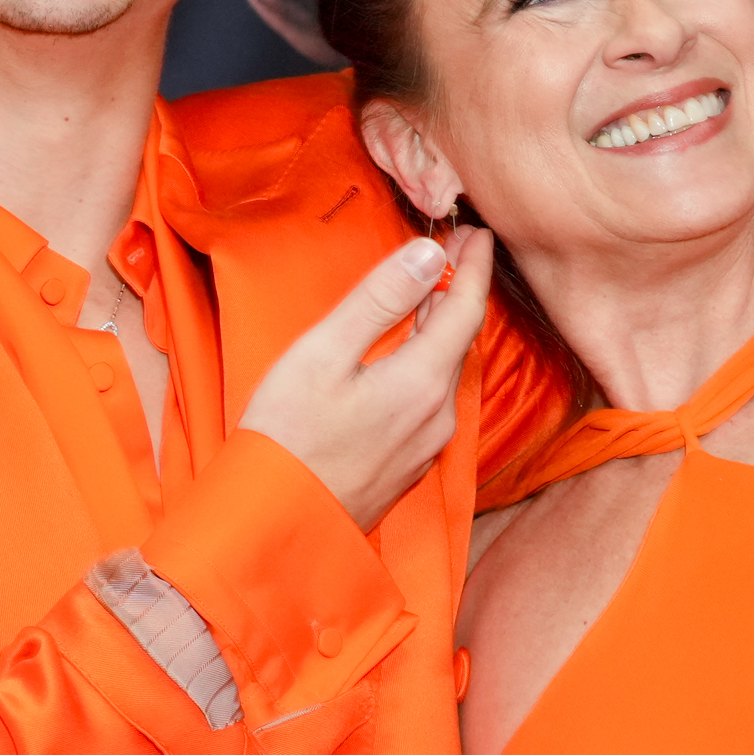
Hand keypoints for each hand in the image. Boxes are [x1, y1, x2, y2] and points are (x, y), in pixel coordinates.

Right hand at [242, 231, 495, 531]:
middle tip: (456, 250)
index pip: (465, 309)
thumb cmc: (287, 436)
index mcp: (422, 382)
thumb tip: (427, 254)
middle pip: (460, 340)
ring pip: (446, 370)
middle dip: (460, 291)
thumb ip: (379, 300)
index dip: (473, 266)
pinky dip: (428, 360)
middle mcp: (437, 415)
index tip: (477, 231)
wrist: (275, 523)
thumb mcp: (324, 353)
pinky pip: (431, 397)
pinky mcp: (409, 463)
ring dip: (443, 326)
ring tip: (433, 290)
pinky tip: (409, 350)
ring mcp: (426, 444)